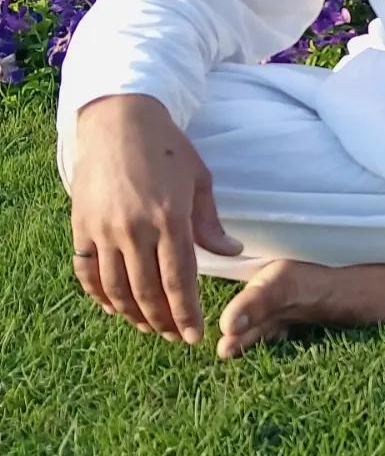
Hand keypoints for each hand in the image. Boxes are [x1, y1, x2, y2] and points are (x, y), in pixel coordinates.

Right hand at [68, 94, 244, 343]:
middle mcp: (134, 229)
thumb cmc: (167, 147)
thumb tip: (232, 254)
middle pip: (148, 292)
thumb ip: (210, 223)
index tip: (193, 335)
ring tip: (149, 327)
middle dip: (163, 321)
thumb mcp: (199, 179)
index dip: (186, 314)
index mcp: (170, 219)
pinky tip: (113, 308)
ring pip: (116, 289)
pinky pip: (87, 272)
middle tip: (173, 337)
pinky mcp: (81, 226)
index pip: (179, 281)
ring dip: (133, 315)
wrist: (119, 119)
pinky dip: (99, 295)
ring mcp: (104, 229)